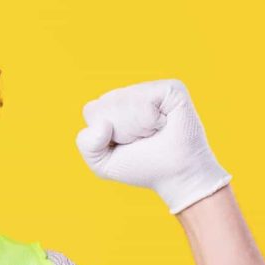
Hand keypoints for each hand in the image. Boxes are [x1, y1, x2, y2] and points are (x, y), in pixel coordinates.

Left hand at [74, 78, 230, 214]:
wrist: (177, 175)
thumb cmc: (143, 166)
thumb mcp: (102, 163)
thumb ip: (86, 144)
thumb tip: (103, 124)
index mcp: (113, 105)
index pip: (92, 111)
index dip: (104, 135)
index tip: (125, 145)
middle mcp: (131, 93)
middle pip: (106, 104)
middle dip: (120, 131)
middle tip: (142, 141)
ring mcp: (152, 88)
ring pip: (124, 101)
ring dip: (136, 127)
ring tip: (154, 133)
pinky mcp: (172, 88)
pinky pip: (145, 103)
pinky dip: (150, 121)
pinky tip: (164, 125)